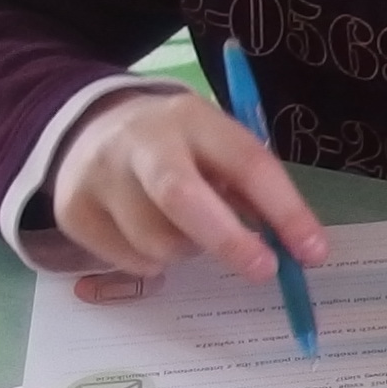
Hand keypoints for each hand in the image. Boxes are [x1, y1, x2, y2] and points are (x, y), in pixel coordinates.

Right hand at [48, 89, 329, 285]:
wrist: (89, 126)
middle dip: (228, 241)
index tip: (313, 253)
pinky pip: (130, 261)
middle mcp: (141, 141)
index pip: (247, 162)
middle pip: (181, 196)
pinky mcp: (73, 210)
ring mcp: (99, 175)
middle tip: (263, 270)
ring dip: (188, 251)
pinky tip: (147, 230)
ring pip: (157, 242)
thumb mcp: (216, 149)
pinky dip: (152, 261)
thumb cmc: (178, 147)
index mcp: (193, 117)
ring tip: (185, 228)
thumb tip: (298, 251)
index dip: (285, 211)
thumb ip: (252, 192)